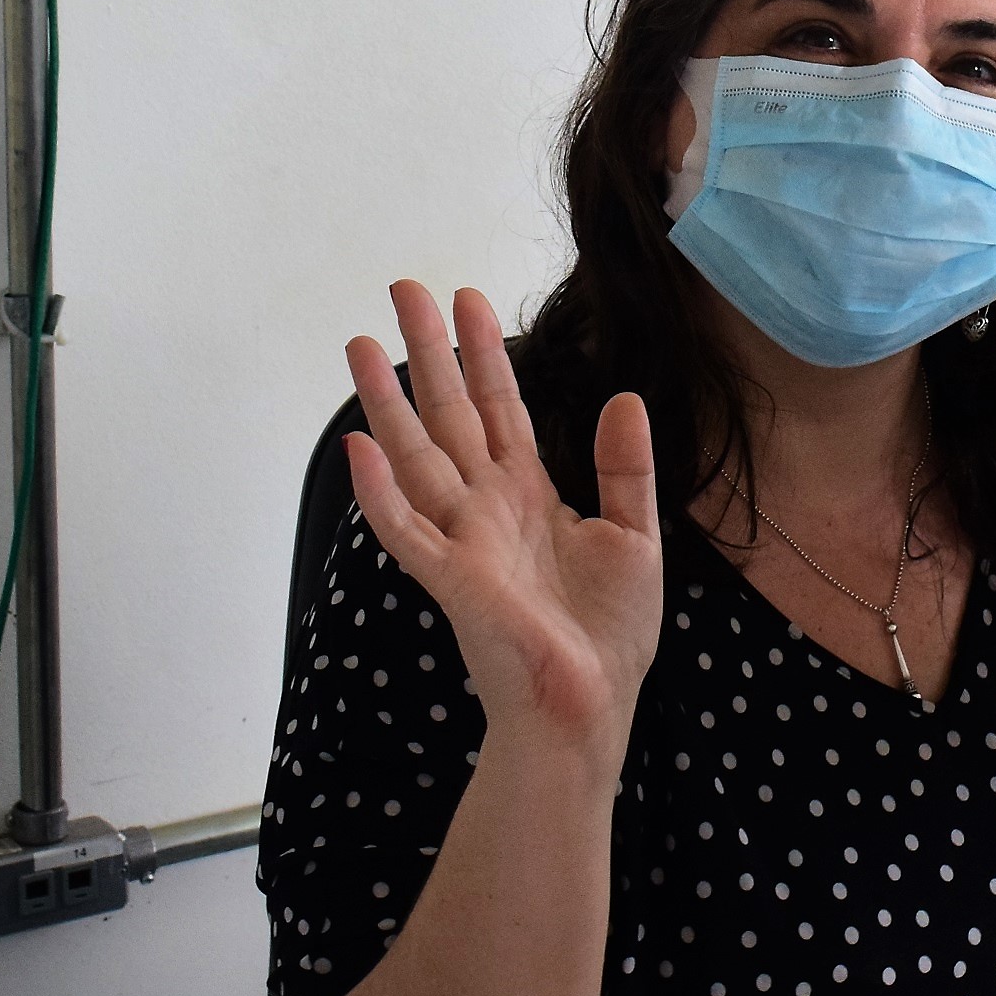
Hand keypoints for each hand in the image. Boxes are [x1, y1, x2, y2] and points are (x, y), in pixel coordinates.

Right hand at [342, 282, 662, 754]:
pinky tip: (361, 449)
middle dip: (427, 352)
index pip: (500, 407)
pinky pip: (409, 532)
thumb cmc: (609, 635)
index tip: (467, 297)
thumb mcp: (636, 535)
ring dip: (386, 402)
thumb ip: (626, 468)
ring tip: (359, 345)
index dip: (484, 353)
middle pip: (449, 414)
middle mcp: (487, 507)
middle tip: (402, 287)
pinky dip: (381, 494)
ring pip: (416, 457)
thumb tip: (625, 397)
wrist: (592, 708)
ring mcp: (464, 541)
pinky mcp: (454, 582)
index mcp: (528, 495)